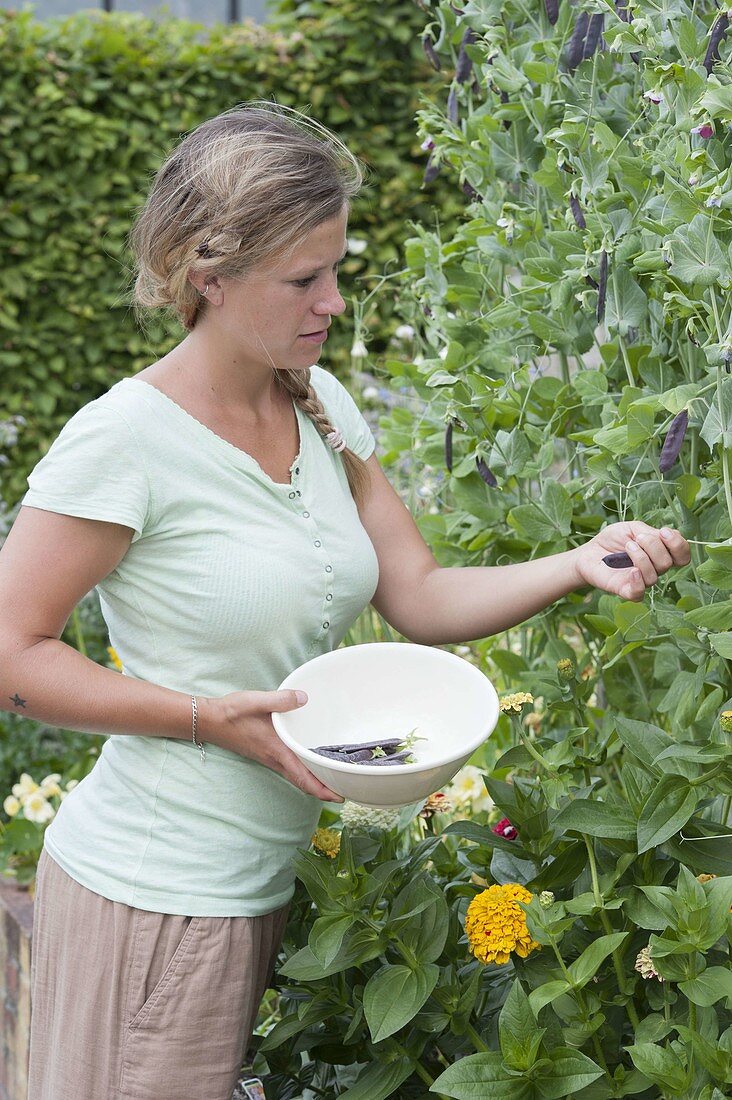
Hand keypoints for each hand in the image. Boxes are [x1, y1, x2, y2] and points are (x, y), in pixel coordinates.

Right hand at [197, 690, 343, 802]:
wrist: (210, 720)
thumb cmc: (232, 712)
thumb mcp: (256, 701)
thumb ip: (280, 700)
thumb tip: (304, 698)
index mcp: (276, 750)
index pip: (303, 776)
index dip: (322, 789)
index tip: (340, 796)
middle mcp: (275, 758)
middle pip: (303, 782)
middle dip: (324, 789)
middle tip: (346, 789)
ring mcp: (270, 758)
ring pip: (297, 776)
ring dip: (315, 782)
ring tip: (334, 778)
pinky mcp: (267, 753)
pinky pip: (290, 768)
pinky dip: (304, 772)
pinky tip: (310, 763)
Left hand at [573, 521, 690, 601]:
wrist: (589, 552)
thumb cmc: (612, 540)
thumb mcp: (633, 528)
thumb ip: (651, 532)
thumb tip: (664, 538)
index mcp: (660, 553)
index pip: (682, 556)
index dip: (678, 545)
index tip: (663, 532)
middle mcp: (655, 569)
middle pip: (668, 563)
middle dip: (653, 546)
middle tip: (636, 538)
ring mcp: (641, 581)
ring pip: (654, 575)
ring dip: (641, 557)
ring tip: (627, 547)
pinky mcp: (626, 591)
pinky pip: (640, 592)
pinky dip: (638, 581)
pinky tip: (631, 571)